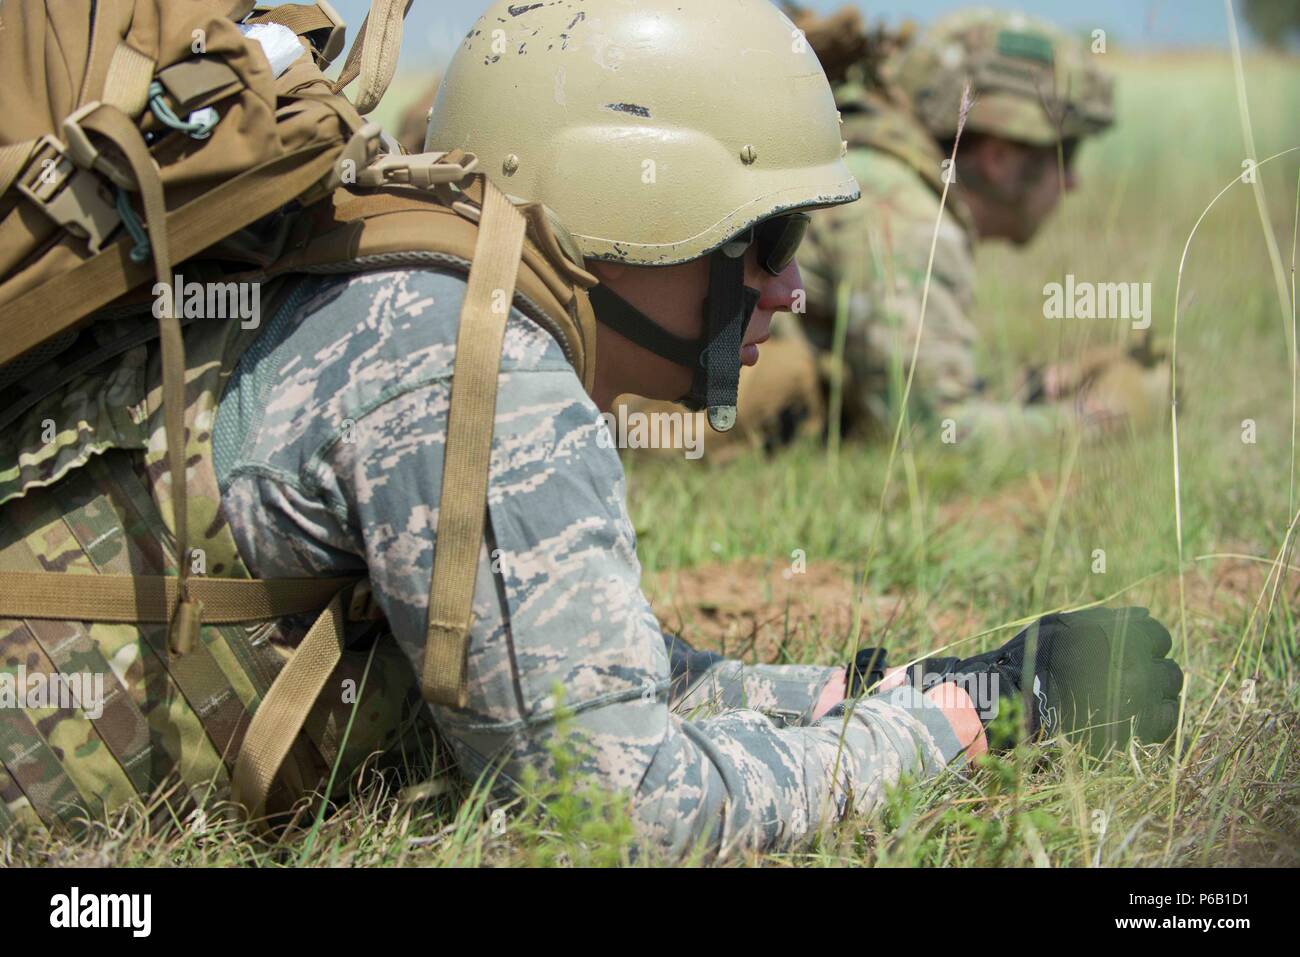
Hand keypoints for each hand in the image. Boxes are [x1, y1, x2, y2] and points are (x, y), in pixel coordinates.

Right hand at [908, 607, 1182, 753]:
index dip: (1149, 643)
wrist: (1015, 697)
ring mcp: (1135, 700)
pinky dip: (1159, 719)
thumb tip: (1144, 615)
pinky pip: (1164, 723)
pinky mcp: (1131, 727)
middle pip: (1169, 669)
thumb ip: (1105, 620)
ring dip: (1160, 695)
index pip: (1158, 636)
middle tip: (1132, 677)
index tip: (1134, 652)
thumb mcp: (1062, 624)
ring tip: (1136, 697)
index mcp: (1120, 637)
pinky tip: (1141, 715)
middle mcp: (1134, 666)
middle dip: (1155, 672)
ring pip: (1170, 696)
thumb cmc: (1033, 655)